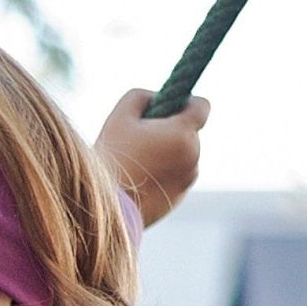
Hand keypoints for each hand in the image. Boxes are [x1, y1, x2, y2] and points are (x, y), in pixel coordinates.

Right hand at [97, 86, 205, 227]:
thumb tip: (154, 97)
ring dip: (166, 155)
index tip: (167, 109)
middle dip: (169, 133)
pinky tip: (137, 181)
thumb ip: (141, 97)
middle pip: (188, 133)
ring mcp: (187, 180)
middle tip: (139, 141)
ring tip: (136, 164)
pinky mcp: (178, 199)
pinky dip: (162, 176)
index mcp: (183, 132)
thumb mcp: (120, 117)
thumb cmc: (112, 159)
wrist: (104, 208)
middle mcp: (194, 155)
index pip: (202, 105)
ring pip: (182, 157)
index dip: (186, 102)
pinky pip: (175, 178)